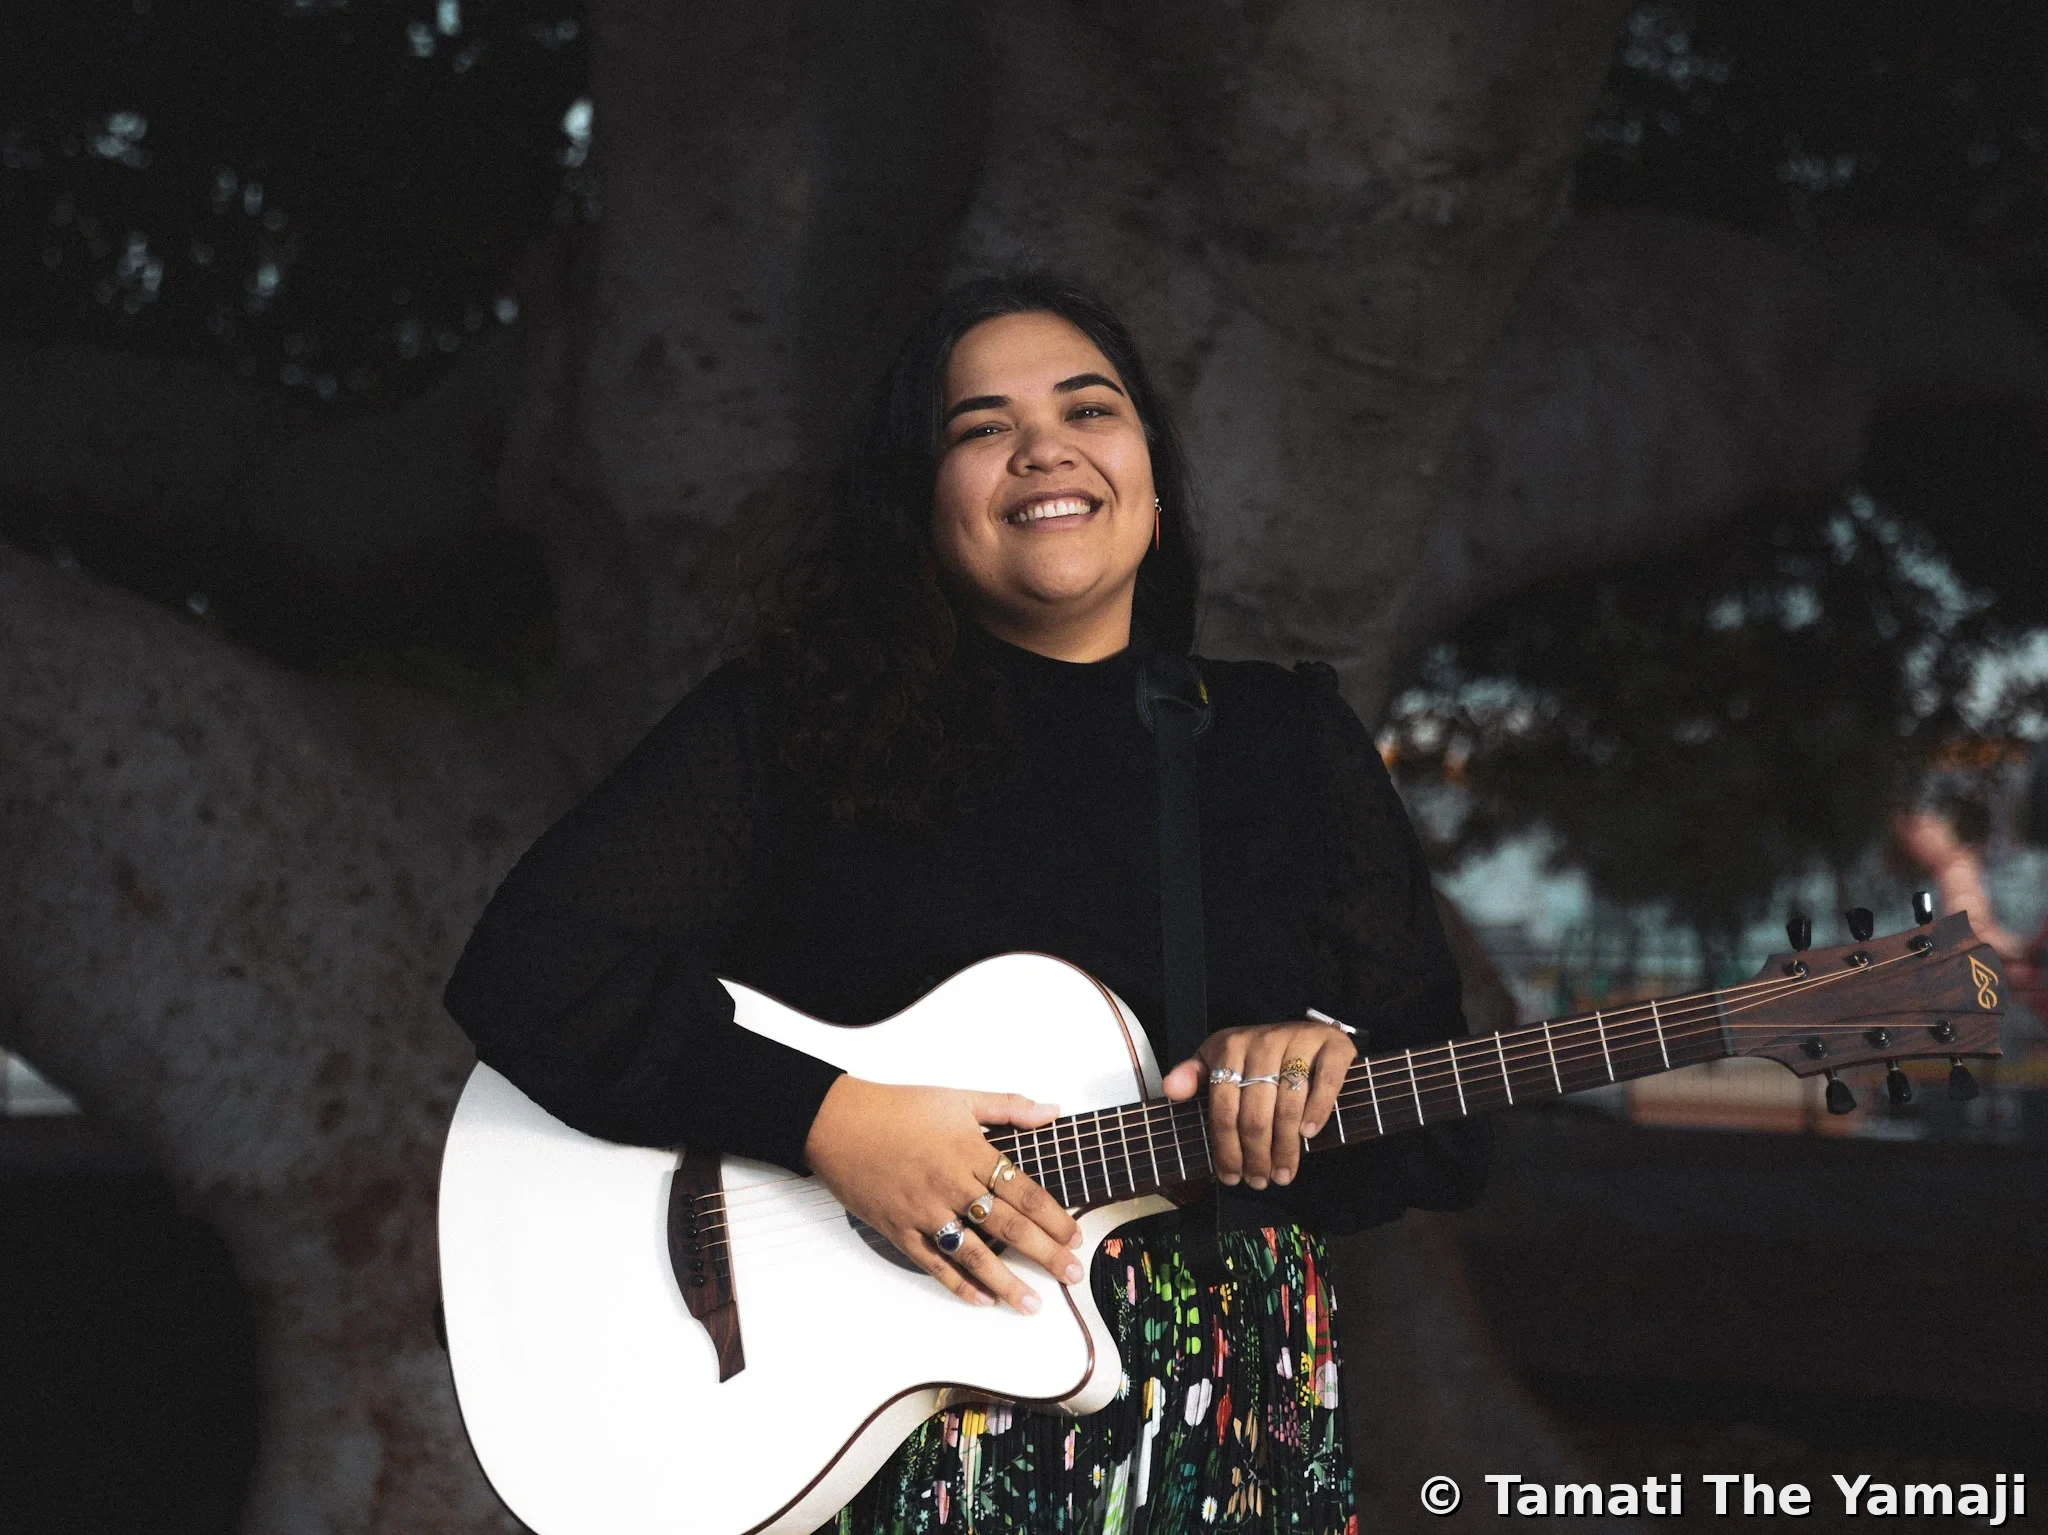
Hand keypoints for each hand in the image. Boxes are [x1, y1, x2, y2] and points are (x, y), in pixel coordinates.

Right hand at [802, 1077, 1085, 1312]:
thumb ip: (1009, 1106)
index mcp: (970, 1151)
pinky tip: (981, 1299)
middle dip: (1045, 1254)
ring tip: (1033, 1304)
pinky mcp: (899, 1230)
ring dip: (1006, 1282)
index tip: (1075, 1235)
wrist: (838, 1122)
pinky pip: (933, 1264)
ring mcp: (924, 1211)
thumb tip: (1052, 1110)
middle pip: (1008, 1226)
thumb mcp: (958, 1097)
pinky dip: (958, 1284)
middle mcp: (950, 1184)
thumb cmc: (898, 1108)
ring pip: (973, 1253)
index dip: (1054, 1217)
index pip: (1024, 1191)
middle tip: (1072, 1274)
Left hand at [1161, 1021, 1356, 1189]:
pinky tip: (1308, 1135)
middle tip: (1259, 1181)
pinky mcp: (1332, 1045)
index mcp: (1230, 1047)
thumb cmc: (1256, 1056)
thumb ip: (1192, 1076)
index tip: (1231, 1177)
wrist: (1306, 1031)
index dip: (1226, 1148)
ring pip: (1288, 1105)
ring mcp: (1299, 1041)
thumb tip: (1169, 1090)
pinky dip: (1317, 1111)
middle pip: (1255, 1113)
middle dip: (1256, 1155)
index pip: (1224, 1108)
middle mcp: (1264, 1041)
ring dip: (1285, 1148)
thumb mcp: (1217, 1060)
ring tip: (1283, 1174)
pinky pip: (1326, 1083)